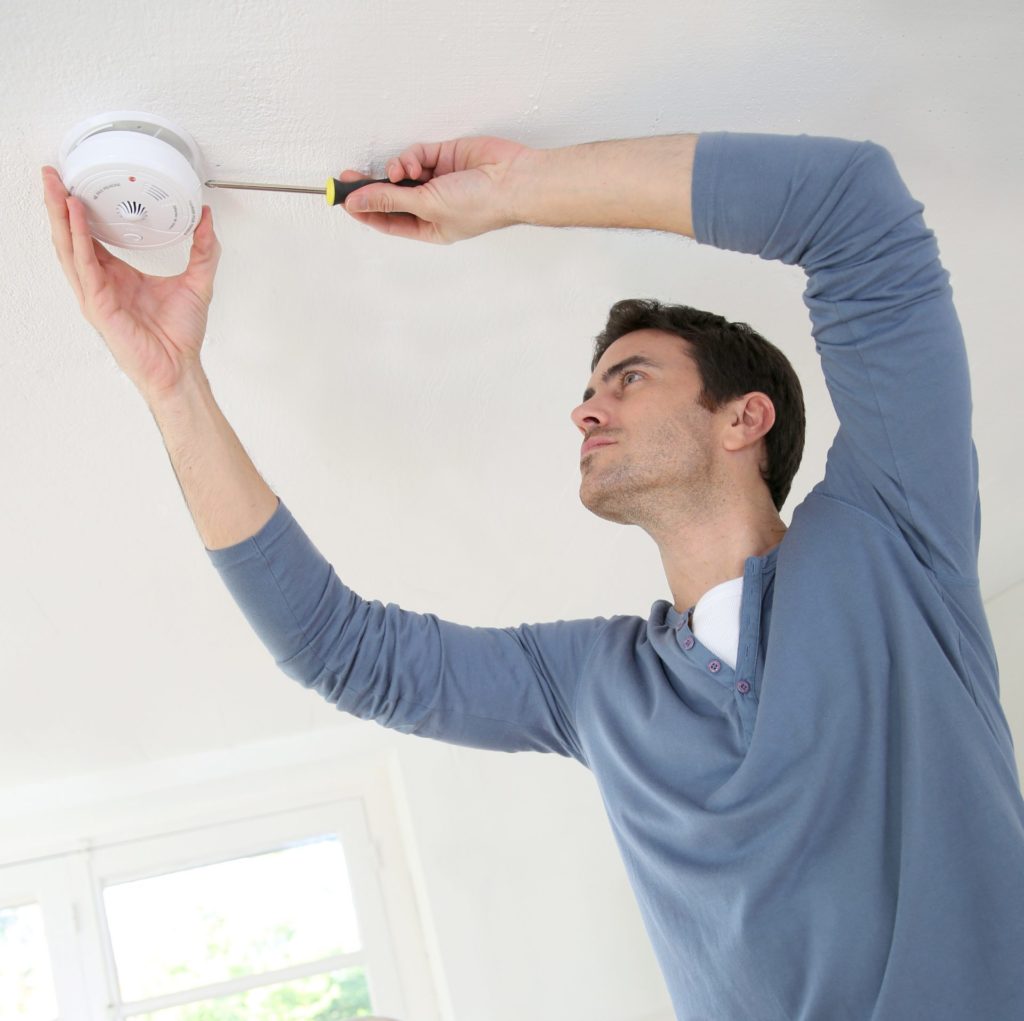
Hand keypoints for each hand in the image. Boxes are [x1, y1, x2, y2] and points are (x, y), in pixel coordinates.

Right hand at [41, 166, 221, 404]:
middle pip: (71, 237)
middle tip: (52, 173)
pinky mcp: (98, 305)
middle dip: (58, 204)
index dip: (80, 210)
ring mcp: (96, 294)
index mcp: (116, 276)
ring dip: (60, 216)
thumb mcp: (197, 281)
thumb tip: (206, 219)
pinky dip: (79, 238)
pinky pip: (84, 266)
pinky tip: (77, 216)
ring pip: (69, 248)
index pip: (90, 237)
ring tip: (55, 186)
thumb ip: (203, 249)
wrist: (180, 367)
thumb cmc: (180, 334)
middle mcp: (101, 283)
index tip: (77, 182)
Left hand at [339, 136, 532, 244]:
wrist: (513, 180)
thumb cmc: (481, 205)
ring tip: (398, 172)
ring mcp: (438, 181)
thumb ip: (390, 200)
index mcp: (430, 228)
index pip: (389, 221)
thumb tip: (357, 200)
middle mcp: (432, 206)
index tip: (342, 200)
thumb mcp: (427, 207)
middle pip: (391, 196)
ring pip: (402, 173)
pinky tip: (411, 163)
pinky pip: (417, 155)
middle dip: (371, 186)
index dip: (365, 211)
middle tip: (347, 177)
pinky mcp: (444, 157)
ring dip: (395, 171)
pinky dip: (409, 157)